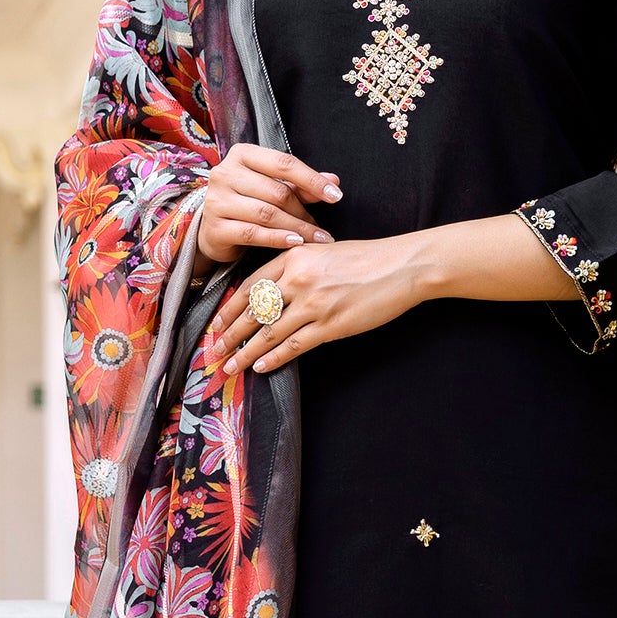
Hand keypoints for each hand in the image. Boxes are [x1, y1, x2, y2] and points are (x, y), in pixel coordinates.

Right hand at [195, 143, 340, 265]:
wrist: (213, 228)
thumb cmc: (247, 202)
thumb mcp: (273, 187)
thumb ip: (301, 184)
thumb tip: (334, 180)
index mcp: (242, 155)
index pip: (283, 163)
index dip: (312, 180)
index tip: (336, 195)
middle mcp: (225, 173)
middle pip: (277, 192)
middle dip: (304, 211)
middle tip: (321, 228)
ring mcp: (217, 201)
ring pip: (266, 214)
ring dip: (297, 228)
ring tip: (315, 238)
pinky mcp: (215, 228)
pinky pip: (253, 233)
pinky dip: (278, 239)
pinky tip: (295, 243)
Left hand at [212, 234, 430, 375]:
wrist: (402, 266)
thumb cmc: (368, 258)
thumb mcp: (324, 250)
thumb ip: (297, 266)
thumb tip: (272, 291)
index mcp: (294, 256)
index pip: (251, 285)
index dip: (230, 308)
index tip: (217, 323)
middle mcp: (299, 279)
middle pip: (253, 310)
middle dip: (230, 334)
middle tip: (214, 350)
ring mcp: (314, 304)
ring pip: (268, 332)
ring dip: (245, 352)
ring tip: (230, 366)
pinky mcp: (331, 325)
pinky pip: (294, 345)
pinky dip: (274, 358)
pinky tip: (260, 367)